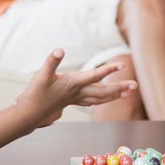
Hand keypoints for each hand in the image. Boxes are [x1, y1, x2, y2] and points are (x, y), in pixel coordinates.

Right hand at [15, 49, 137, 127]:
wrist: (29, 114)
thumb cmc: (35, 94)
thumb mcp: (42, 75)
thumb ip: (52, 61)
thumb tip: (59, 50)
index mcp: (73, 84)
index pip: (95, 75)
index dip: (109, 69)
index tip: (123, 64)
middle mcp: (78, 92)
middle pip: (103, 90)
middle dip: (119, 87)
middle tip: (135, 85)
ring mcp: (76, 98)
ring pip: (100, 98)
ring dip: (115, 94)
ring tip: (128, 92)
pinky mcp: (72, 101)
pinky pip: (93, 100)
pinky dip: (102, 99)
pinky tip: (106, 98)